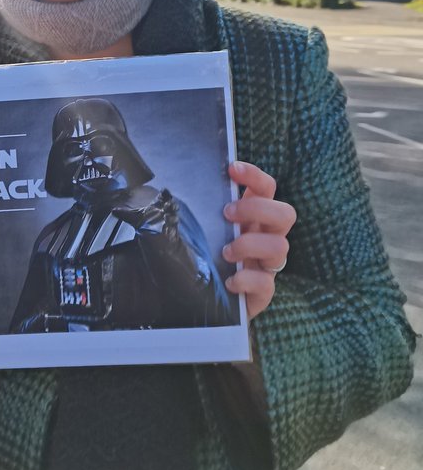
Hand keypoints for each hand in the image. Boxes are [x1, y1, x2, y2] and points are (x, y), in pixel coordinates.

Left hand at [221, 161, 296, 320]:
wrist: (208, 300)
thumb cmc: (208, 257)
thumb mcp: (207, 229)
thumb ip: (208, 211)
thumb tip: (184, 187)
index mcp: (254, 218)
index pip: (267, 188)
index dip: (255, 176)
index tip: (232, 169)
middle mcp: (267, 237)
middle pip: (285, 214)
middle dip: (256, 209)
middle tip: (228, 214)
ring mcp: (268, 265)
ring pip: (281, 247)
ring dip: (249, 244)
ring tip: (226, 252)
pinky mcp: (263, 291)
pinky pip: (266, 284)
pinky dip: (245, 279)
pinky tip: (229, 281)